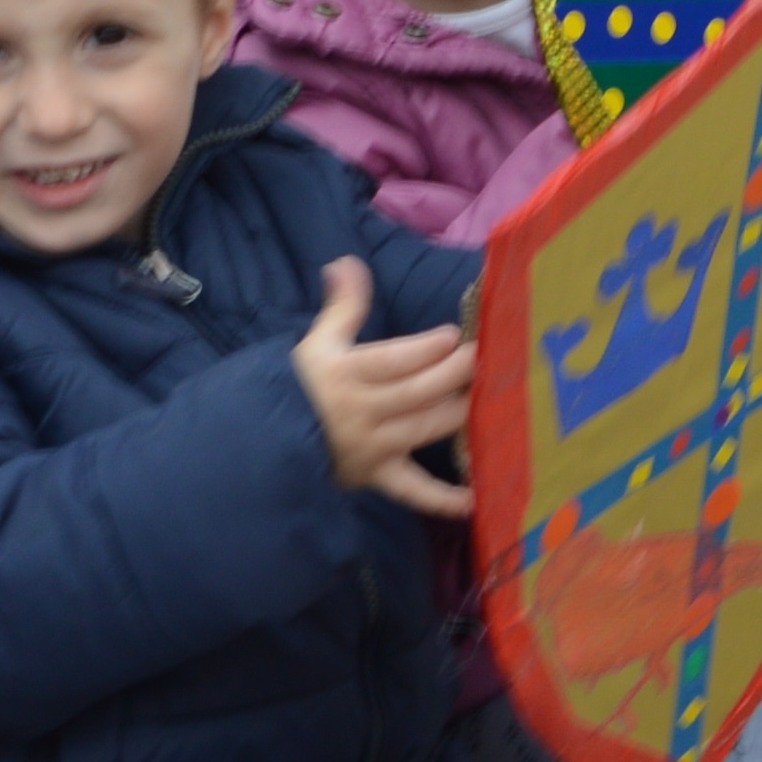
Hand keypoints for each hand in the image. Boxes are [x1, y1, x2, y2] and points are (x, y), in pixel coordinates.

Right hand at [293, 256, 476, 520]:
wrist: (267, 439)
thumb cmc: (301, 384)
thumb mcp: (318, 341)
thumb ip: (343, 305)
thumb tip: (347, 262)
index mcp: (346, 373)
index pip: (392, 361)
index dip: (425, 349)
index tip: (453, 336)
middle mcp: (362, 411)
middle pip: (417, 393)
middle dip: (455, 375)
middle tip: (485, 360)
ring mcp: (372, 447)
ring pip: (423, 429)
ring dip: (460, 416)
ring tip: (494, 400)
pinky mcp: (377, 477)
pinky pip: (411, 490)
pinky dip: (441, 499)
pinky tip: (475, 498)